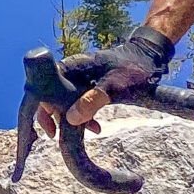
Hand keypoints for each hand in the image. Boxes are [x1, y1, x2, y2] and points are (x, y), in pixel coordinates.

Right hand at [38, 27, 175, 133]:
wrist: (148, 57)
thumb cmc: (132, 70)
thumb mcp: (115, 87)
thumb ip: (93, 100)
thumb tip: (71, 118)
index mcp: (72, 67)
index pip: (45, 88)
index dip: (44, 109)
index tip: (52, 130)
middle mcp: (71, 70)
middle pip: (51, 95)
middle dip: (56, 116)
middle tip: (62, 136)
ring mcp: (79, 76)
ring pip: (64, 99)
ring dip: (70, 117)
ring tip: (81, 134)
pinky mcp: (88, 83)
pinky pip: (77, 99)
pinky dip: (82, 114)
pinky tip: (94, 127)